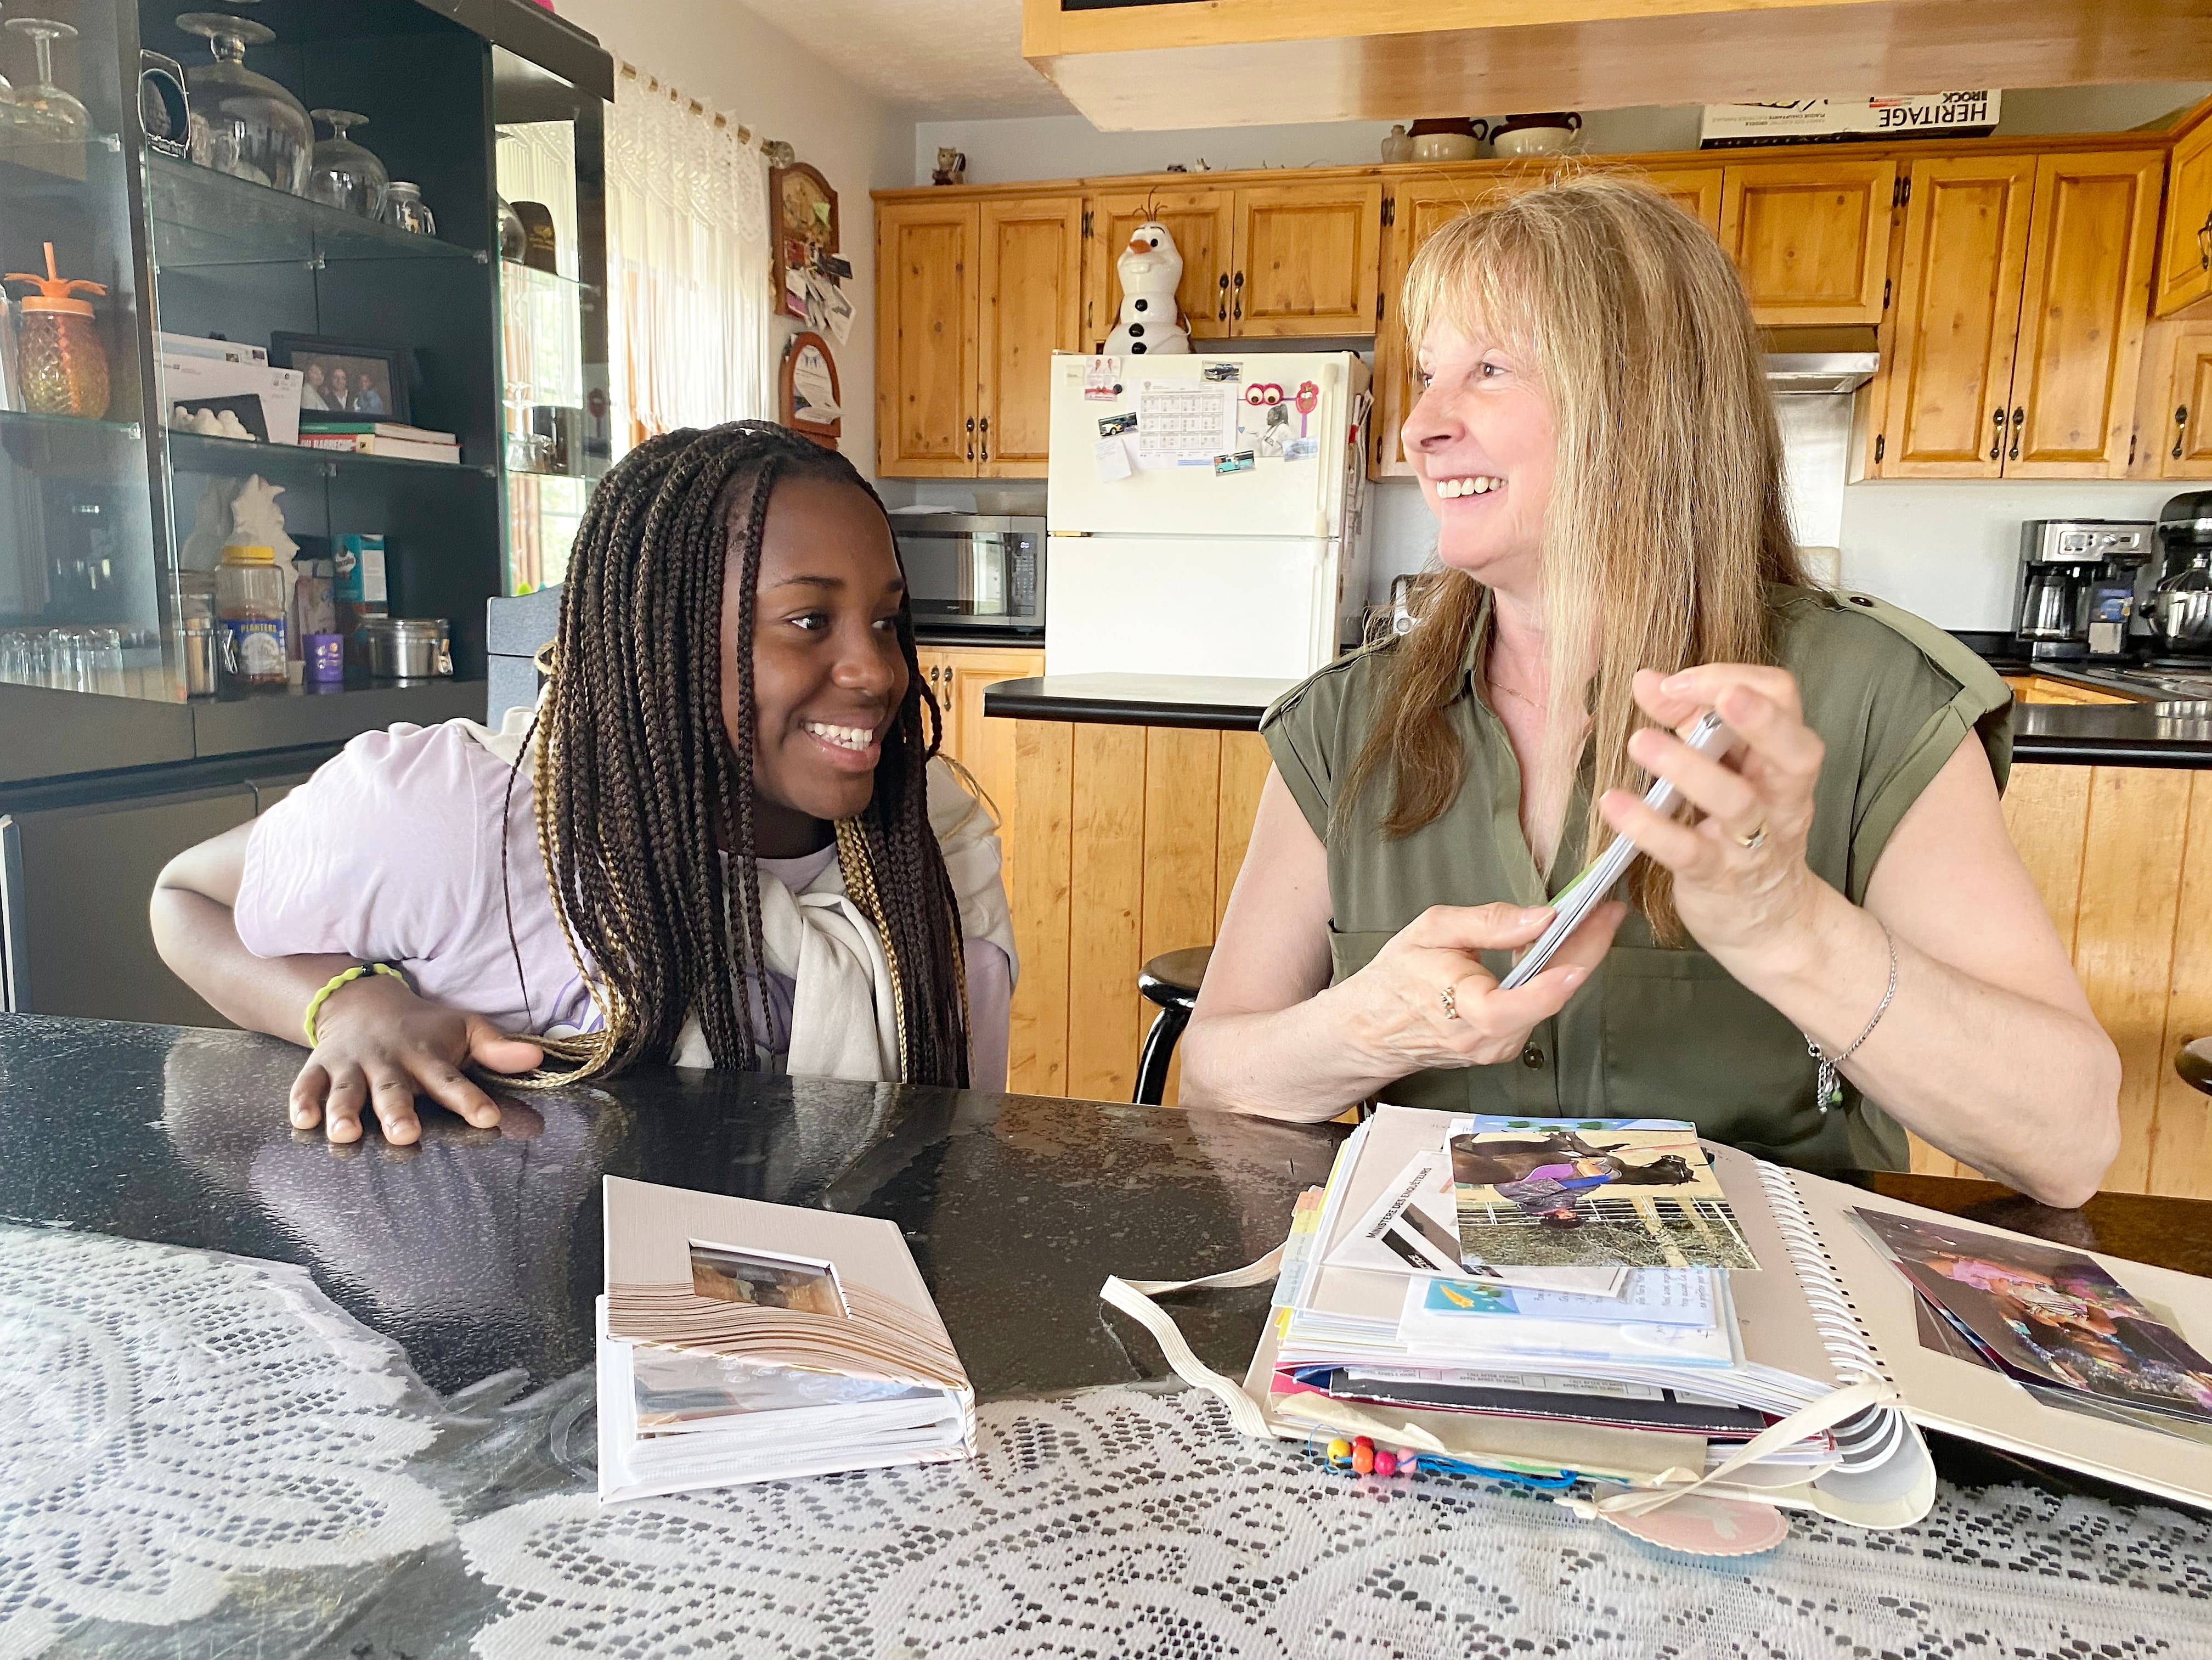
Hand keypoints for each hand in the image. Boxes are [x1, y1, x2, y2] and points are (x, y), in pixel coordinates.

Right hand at [290, 971, 543, 1144]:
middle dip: (398, 1112)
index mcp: (427, 1057)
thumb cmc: (425, 1028)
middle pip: (393, 1090)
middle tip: (405, 1134)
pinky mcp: (320, 1068)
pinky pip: (307, 1085)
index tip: (487, 1118)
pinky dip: (303, 1102)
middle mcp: (388, 1063)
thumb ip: (497, 1049)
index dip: (469, 1099)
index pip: (452, 1081)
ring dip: (344, 1111)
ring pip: (347, 1090)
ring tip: (346, 1133)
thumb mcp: (466, 1030)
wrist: (364, 1003)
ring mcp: (351, 1066)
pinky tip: (302, 1121)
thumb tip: (538, 1058)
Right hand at [1333, 900, 1625, 1075]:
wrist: (1372, 1028)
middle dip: (1584, 950)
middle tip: (1609, 910)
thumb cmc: (1397, 977)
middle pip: (1548, 998)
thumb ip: (1487, 923)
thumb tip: (1541, 917)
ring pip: (1551, 1003)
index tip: (1579, 960)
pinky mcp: (1505, 1047)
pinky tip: (1563, 947)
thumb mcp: (1431, 930)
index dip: (1548, 987)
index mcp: (1459, 1009)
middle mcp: (1484, 1038)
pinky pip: (1540, 1008)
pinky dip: (1554, 976)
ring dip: (1574, 960)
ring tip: (1593, 919)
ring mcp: (1498, 1049)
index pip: (1509, 1006)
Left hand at [1598, 665, 1823, 969]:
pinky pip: (1687, 850)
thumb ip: (1687, 721)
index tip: (1677, 681)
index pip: (1783, 698)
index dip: (1735, 677)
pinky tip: (1613, 804)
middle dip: (1753, 715)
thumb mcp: (1723, 768)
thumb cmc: (1739, 830)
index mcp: (1783, 759)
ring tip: (1640, 742)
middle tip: (1690, 691)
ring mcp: (1754, 841)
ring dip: (1686, 766)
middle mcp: (1781, 797)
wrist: (1769, 921)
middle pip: (1793, 749)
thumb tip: (1646, 679)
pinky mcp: (1718, 877)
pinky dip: (1649, 826)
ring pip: (1736, 800)